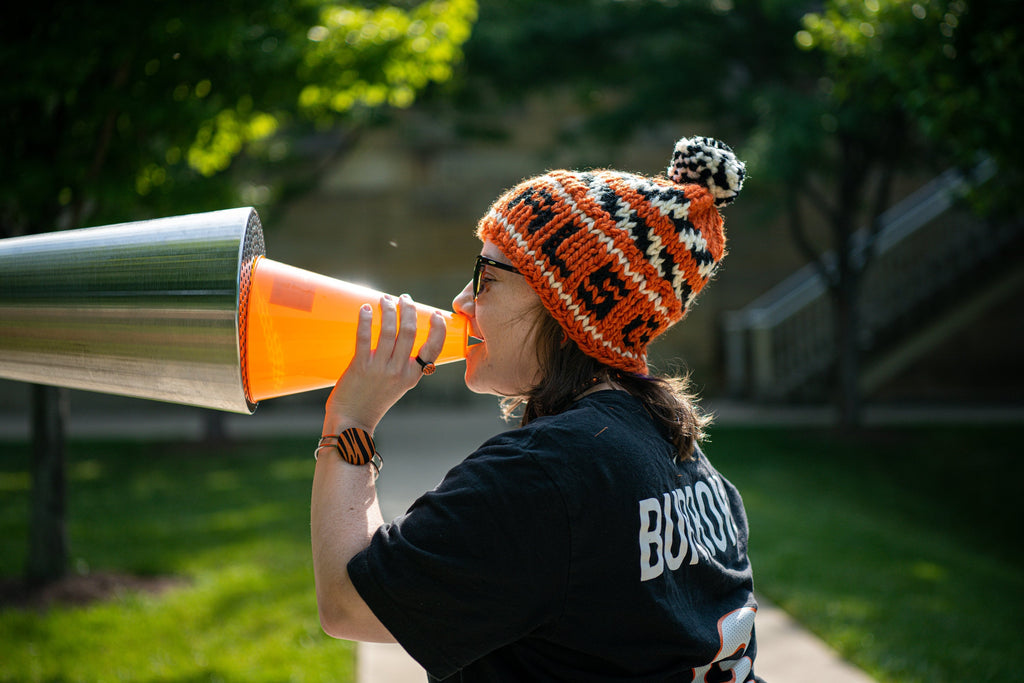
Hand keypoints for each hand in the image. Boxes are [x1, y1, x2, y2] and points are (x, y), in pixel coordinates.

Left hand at [323, 294, 446, 435]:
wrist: (352, 422)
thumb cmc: (373, 402)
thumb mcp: (397, 385)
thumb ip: (401, 365)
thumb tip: (397, 335)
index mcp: (413, 375)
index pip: (434, 348)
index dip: (438, 328)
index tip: (436, 314)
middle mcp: (400, 371)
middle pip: (410, 332)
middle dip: (408, 310)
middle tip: (404, 298)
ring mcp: (380, 368)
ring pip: (390, 331)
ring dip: (388, 310)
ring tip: (385, 299)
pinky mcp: (360, 366)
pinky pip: (365, 338)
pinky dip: (366, 320)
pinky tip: (366, 309)